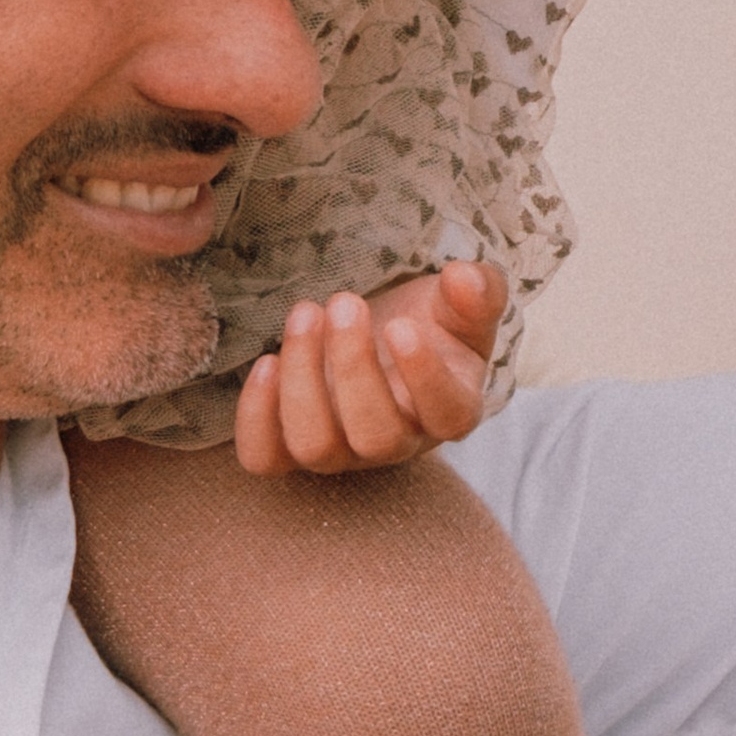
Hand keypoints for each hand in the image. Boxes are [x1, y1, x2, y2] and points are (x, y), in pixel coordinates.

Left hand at [233, 263, 508, 475]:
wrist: (382, 335)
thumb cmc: (429, 323)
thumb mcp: (462, 303)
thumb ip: (478, 291)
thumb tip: (464, 277)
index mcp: (451, 410)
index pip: (447, 415)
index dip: (424, 377)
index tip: (402, 326)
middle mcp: (397, 443)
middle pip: (375, 436)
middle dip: (353, 367)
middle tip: (341, 303)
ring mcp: (342, 452)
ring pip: (316, 447)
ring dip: (302, 381)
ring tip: (304, 314)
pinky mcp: (290, 448)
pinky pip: (265, 459)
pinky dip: (257, 417)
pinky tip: (266, 362)